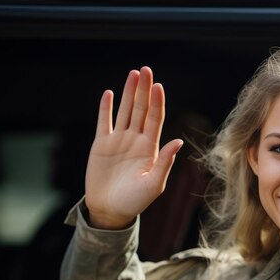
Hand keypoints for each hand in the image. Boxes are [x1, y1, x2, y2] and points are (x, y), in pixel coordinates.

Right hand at [85, 67, 183, 228]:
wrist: (111, 210)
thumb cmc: (135, 201)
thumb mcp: (154, 184)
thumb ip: (165, 162)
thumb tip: (178, 141)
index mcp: (151, 148)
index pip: (155, 119)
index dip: (157, 102)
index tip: (158, 85)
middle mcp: (136, 140)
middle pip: (141, 109)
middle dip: (144, 90)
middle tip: (145, 69)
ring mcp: (119, 141)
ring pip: (124, 111)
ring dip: (128, 92)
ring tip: (132, 74)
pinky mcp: (102, 145)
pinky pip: (104, 122)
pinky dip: (105, 108)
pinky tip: (108, 93)